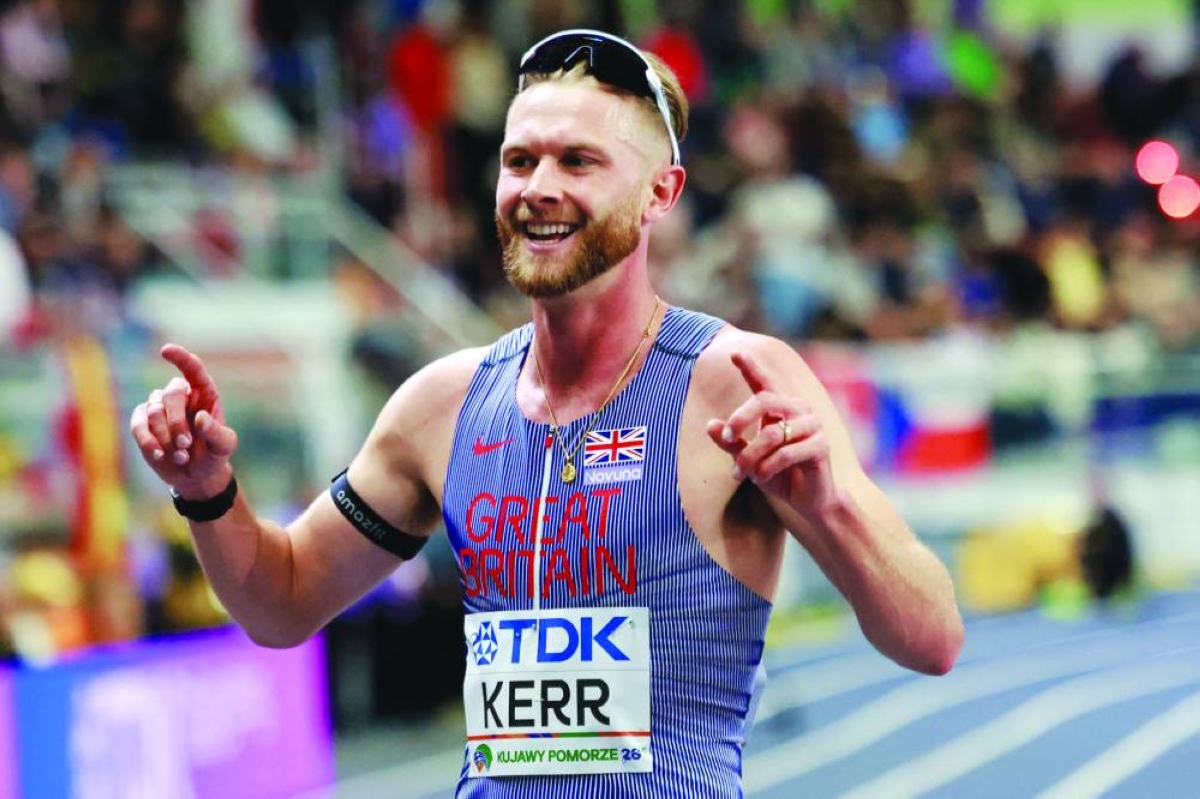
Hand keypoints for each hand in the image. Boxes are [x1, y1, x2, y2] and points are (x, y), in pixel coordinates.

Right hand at [129, 344, 238, 499]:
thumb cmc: (213, 455)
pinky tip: (160, 455)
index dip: (180, 358)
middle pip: (170, 394)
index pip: (192, 368)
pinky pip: (138, 425)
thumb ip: (216, 433)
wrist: (195, 475)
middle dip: (176, 422)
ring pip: (153, 411)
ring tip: (181, 456)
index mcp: (204, 393)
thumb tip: (200, 417)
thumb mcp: (224, 446)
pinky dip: (148, 441)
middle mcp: (181, 396)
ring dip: (166, 437)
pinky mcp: (142, 423)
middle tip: (186, 445)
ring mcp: (159, 407)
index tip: (165, 350)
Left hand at [706, 351, 836, 514]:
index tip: (735, 352)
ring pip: (772, 434)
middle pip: (765, 400)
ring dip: (751, 457)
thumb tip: (711, 425)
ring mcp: (813, 426)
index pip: (764, 383)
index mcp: (780, 409)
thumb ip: (732, 442)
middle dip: (741, 418)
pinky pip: (786, 453)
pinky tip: (761, 478)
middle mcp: (798, 410)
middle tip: (729, 437)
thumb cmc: (778, 475)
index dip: (750, 367)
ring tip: (742, 474)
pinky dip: (768, 467)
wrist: (809, 501)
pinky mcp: (821, 446)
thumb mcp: (748, 459)